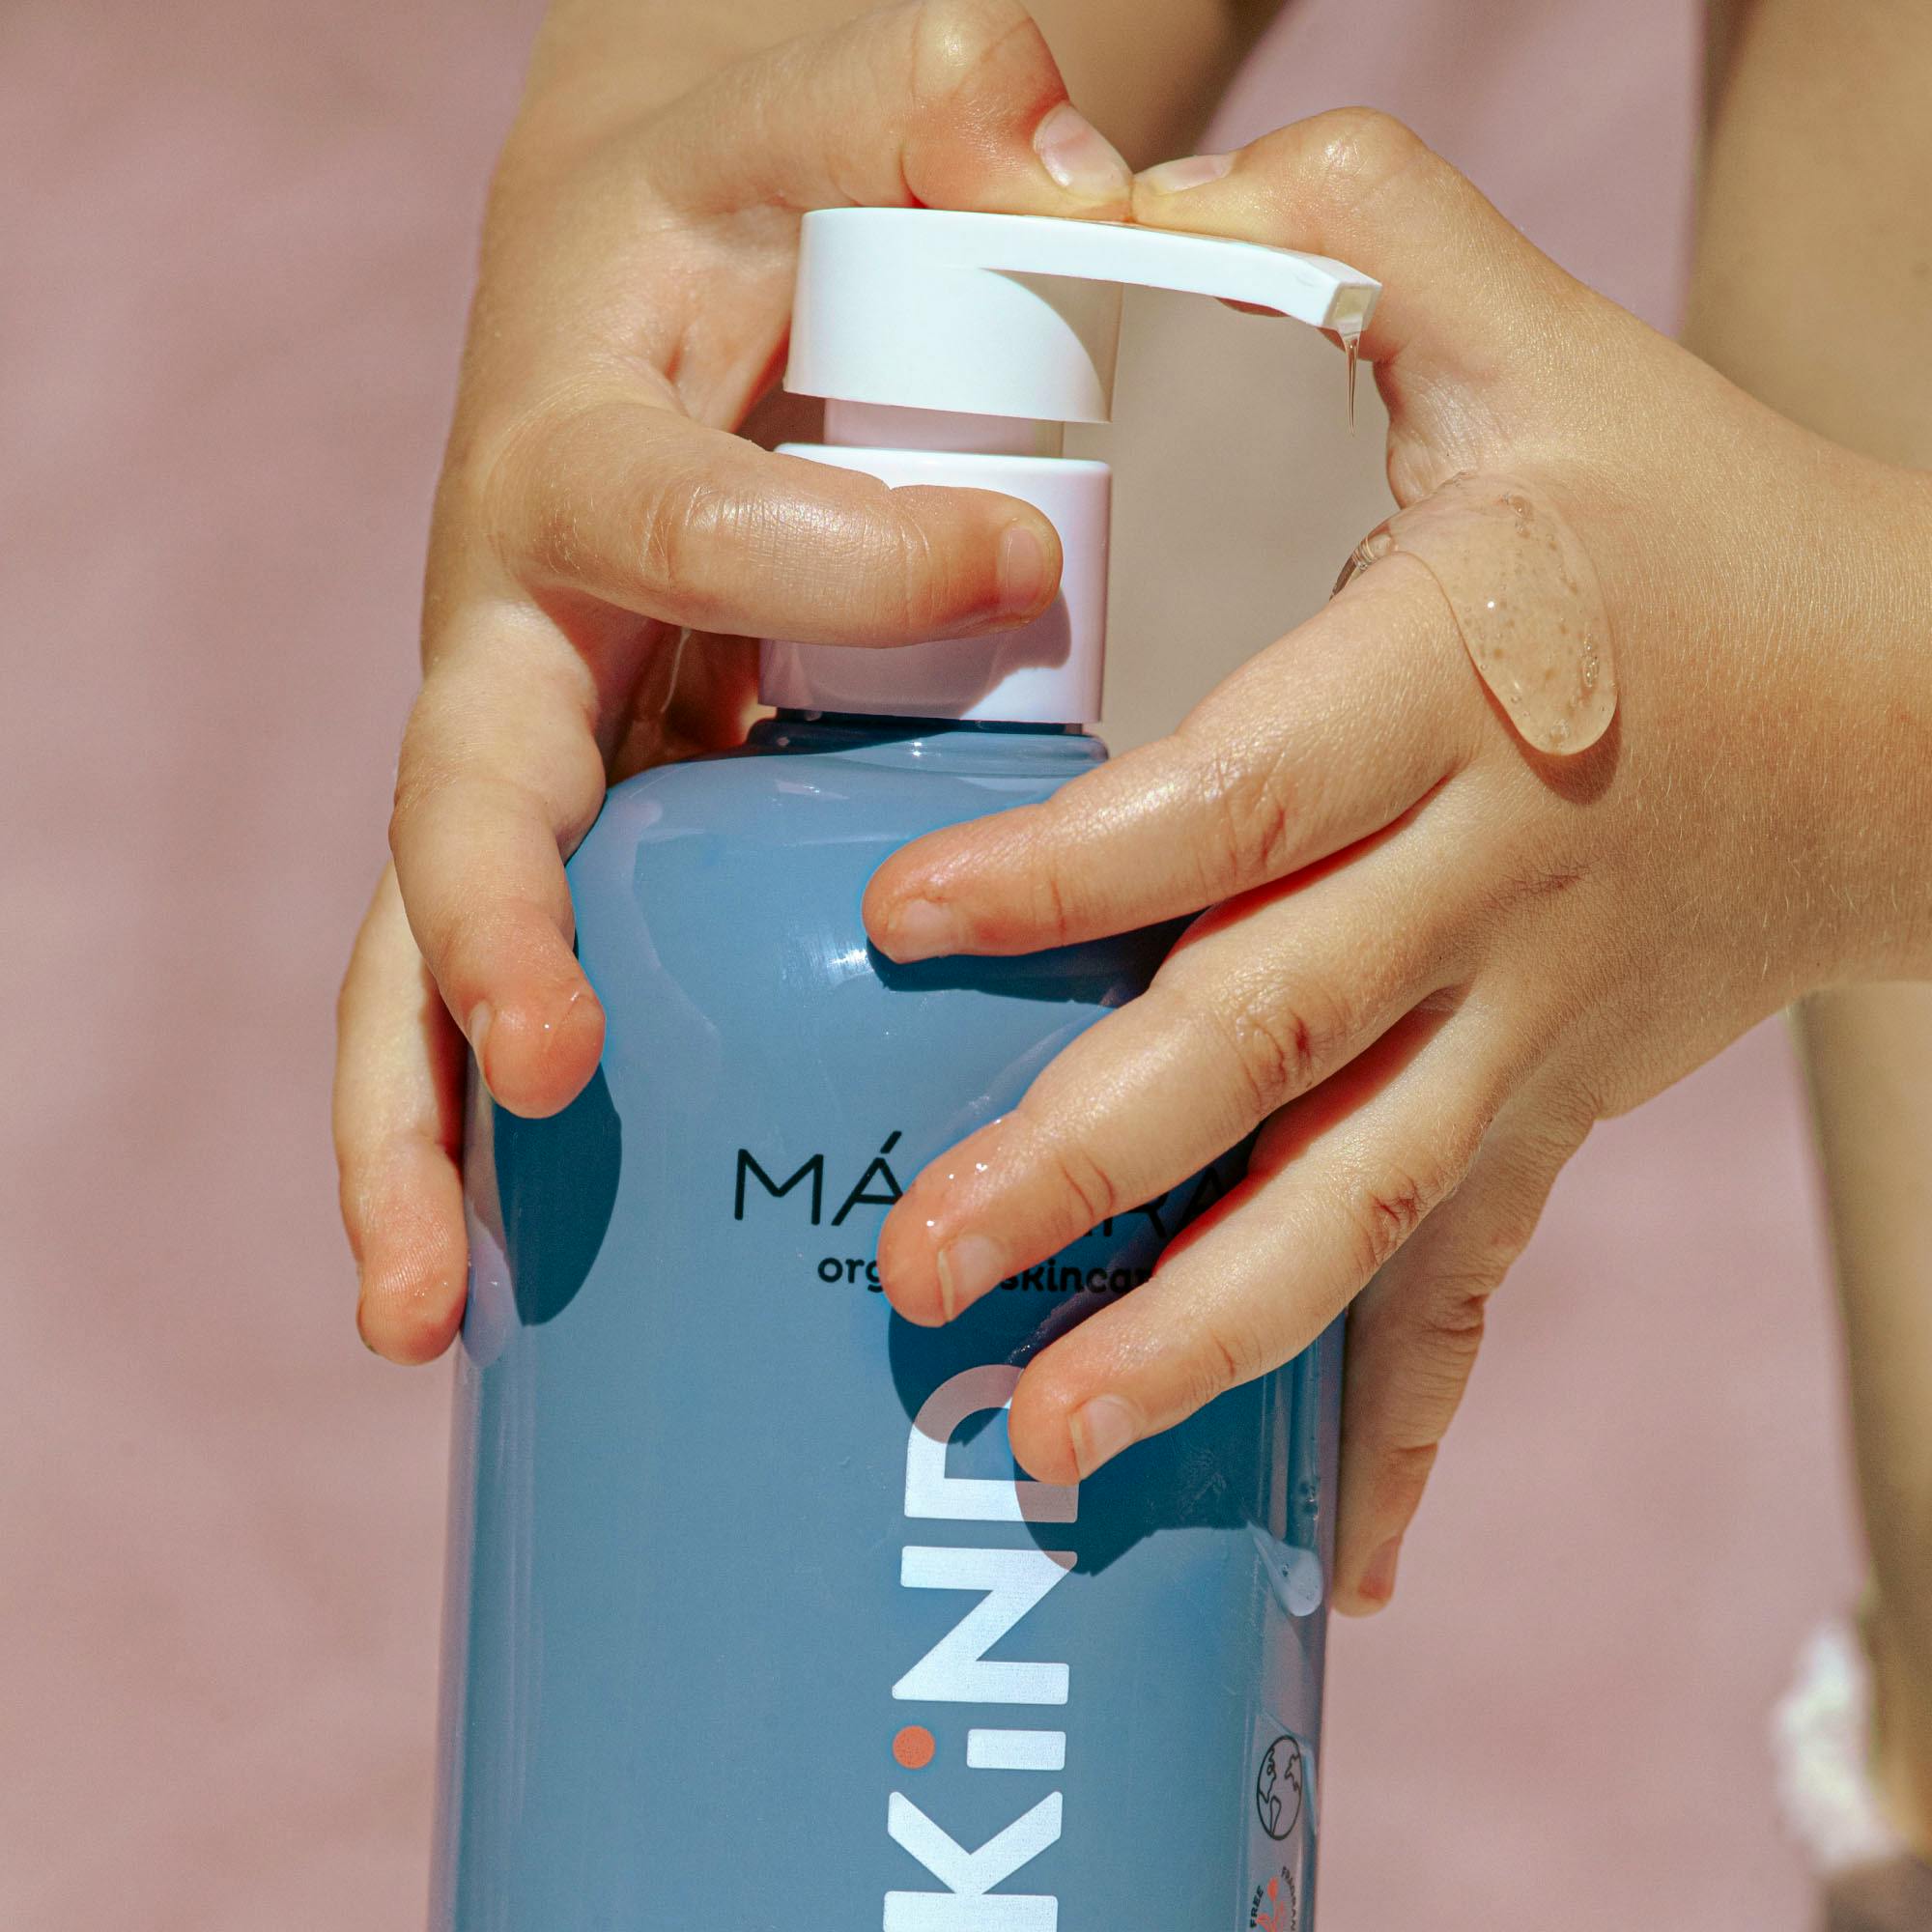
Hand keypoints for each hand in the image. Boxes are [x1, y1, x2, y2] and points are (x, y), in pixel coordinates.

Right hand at [333, 0, 1135, 1361]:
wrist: (666, 280)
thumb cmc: (764, 213)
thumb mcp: (836, 117)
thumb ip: (930, 101)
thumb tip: (1037, 133)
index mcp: (586, 454)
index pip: (669, 517)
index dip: (826, 552)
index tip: (1023, 558)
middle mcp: (521, 634)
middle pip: (460, 796)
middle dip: (494, 936)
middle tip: (555, 1075)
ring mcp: (534, 760)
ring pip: (424, 948)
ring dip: (414, 1132)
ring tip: (412, 1312)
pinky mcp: (575, 842)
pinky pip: (499, 996)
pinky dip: (479, 1149)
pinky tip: (481, 1305)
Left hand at [863, 110, 1931, 1611]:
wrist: (1886, 688)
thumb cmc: (1645, 482)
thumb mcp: (1470, 309)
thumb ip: (1257, 241)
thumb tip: (1013, 153)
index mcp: (1453, 680)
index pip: (1237, 792)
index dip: (1076, 870)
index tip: (903, 929)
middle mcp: (1483, 887)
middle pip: (1270, 1048)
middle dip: (1093, 1165)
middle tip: (922, 1276)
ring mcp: (1525, 1033)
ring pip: (1360, 1215)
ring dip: (1209, 1350)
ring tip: (1050, 1455)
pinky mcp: (1549, 1114)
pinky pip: (1468, 1291)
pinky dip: (1395, 1430)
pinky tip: (1325, 1572)